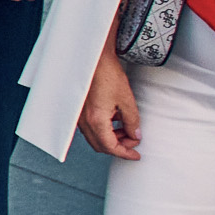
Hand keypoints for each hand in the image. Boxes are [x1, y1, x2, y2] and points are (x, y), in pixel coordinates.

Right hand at [77, 45, 143, 159]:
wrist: (93, 60)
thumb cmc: (107, 75)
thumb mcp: (126, 100)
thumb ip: (132, 121)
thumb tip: (136, 134)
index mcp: (96, 121)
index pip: (110, 147)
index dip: (125, 153)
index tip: (136, 155)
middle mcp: (84, 121)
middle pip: (101, 146)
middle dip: (119, 146)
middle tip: (133, 140)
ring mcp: (79, 117)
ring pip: (95, 137)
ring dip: (111, 138)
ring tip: (126, 128)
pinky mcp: (79, 111)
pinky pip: (90, 128)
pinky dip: (104, 130)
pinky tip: (114, 119)